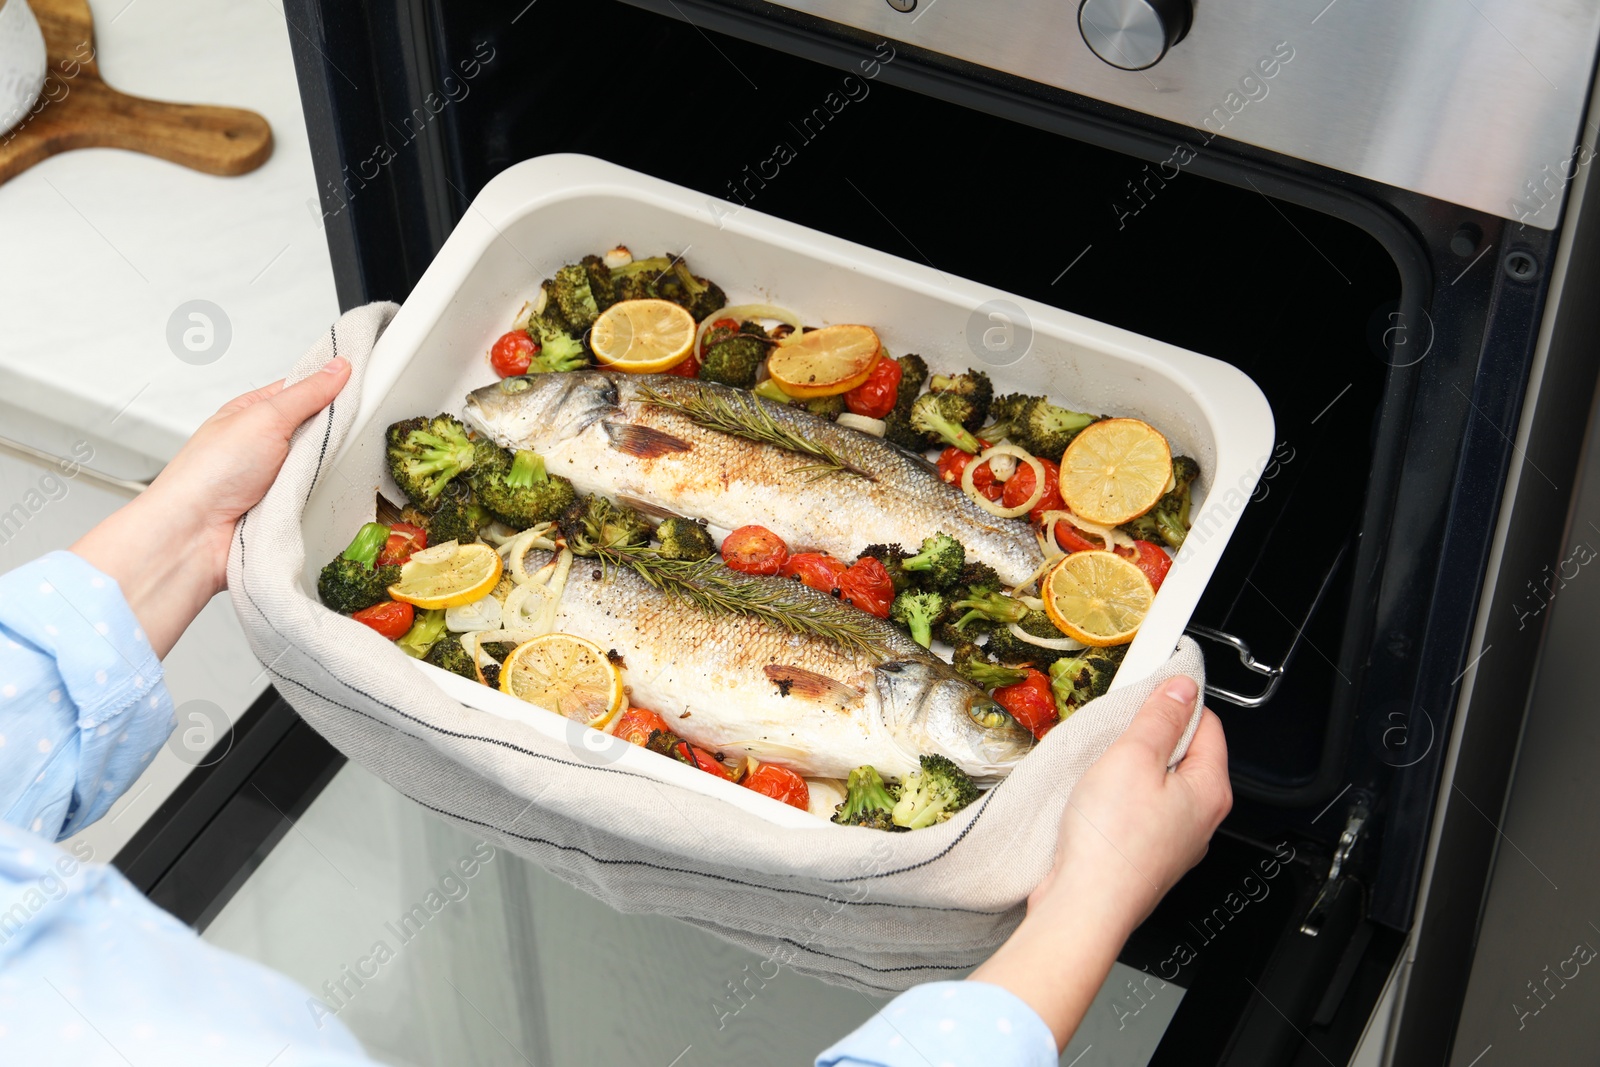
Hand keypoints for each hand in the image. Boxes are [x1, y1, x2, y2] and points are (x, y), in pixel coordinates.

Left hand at [73, 357, 350, 656]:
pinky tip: (327, 495)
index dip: (330, 386)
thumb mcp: (263, 417)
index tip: (362, 382)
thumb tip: (336, 368)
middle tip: (351, 429)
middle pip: (318, 429)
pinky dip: (324, 496)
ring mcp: (276, 479)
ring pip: (322, 465)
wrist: (196, 536)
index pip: (302, 390)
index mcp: (253, 413)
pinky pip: (319, 496)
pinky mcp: (287, 508)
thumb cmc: (208, 474)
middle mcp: (264, 445)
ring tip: (329, 467)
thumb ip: (305, 393)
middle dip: (334, 432)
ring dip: (328, 468)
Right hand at [969, 676, 1230, 1049]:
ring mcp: (1173, 841)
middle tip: (1117, 733)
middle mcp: (1200, 819)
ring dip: (1129, 769)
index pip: (1208, 724)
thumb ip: (1159, 718)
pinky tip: (1094, 800)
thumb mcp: (1134, 758)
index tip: (1149, 691)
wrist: (1084, 907)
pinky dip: (1117, 799)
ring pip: (1157, 784)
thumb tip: (1181, 688)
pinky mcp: (1144, 856)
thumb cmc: (1112, 844)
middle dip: (1149, 737)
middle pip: (1183, 754)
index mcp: (1210, 790)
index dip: (1177, 701)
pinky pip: (1138, 811)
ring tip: (1101, 768)